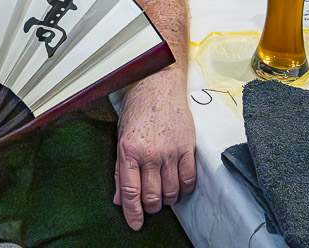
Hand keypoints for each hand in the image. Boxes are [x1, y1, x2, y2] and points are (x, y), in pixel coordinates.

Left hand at [114, 69, 195, 229]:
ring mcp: (170, 151)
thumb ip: (120, 169)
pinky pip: (188, 180)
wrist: (159, 83)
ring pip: (171, 192)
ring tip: (163, 194)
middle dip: (150, 206)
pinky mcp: (187, 148)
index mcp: (129, 150)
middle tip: (150, 204)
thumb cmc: (138, 107)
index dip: (132, 214)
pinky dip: (183, 189)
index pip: (130, 192)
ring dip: (167, 200)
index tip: (135, 225)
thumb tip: (120, 198)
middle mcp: (150, 153)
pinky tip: (178, 186)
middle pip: (152, 196)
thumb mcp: (121, 136)